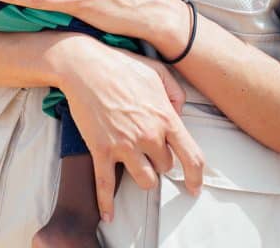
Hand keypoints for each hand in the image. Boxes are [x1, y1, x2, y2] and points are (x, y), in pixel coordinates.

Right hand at [59, 36, 203, 220]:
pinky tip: (108, 215)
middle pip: (165, 167)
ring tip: (135, 164)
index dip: (197, 176)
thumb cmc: (119, 64)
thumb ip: (175, 91)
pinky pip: (105, 184)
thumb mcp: (156, 69)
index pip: (192, 157)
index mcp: (165, 117)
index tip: (194, 186)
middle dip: (159, 160)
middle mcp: (148, 135)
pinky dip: (106, 203)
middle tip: (146, 147)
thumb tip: (180, 112)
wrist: (82, 65)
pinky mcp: (101, 149)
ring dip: (143, 175)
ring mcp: (124, 144)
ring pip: (145, 180)